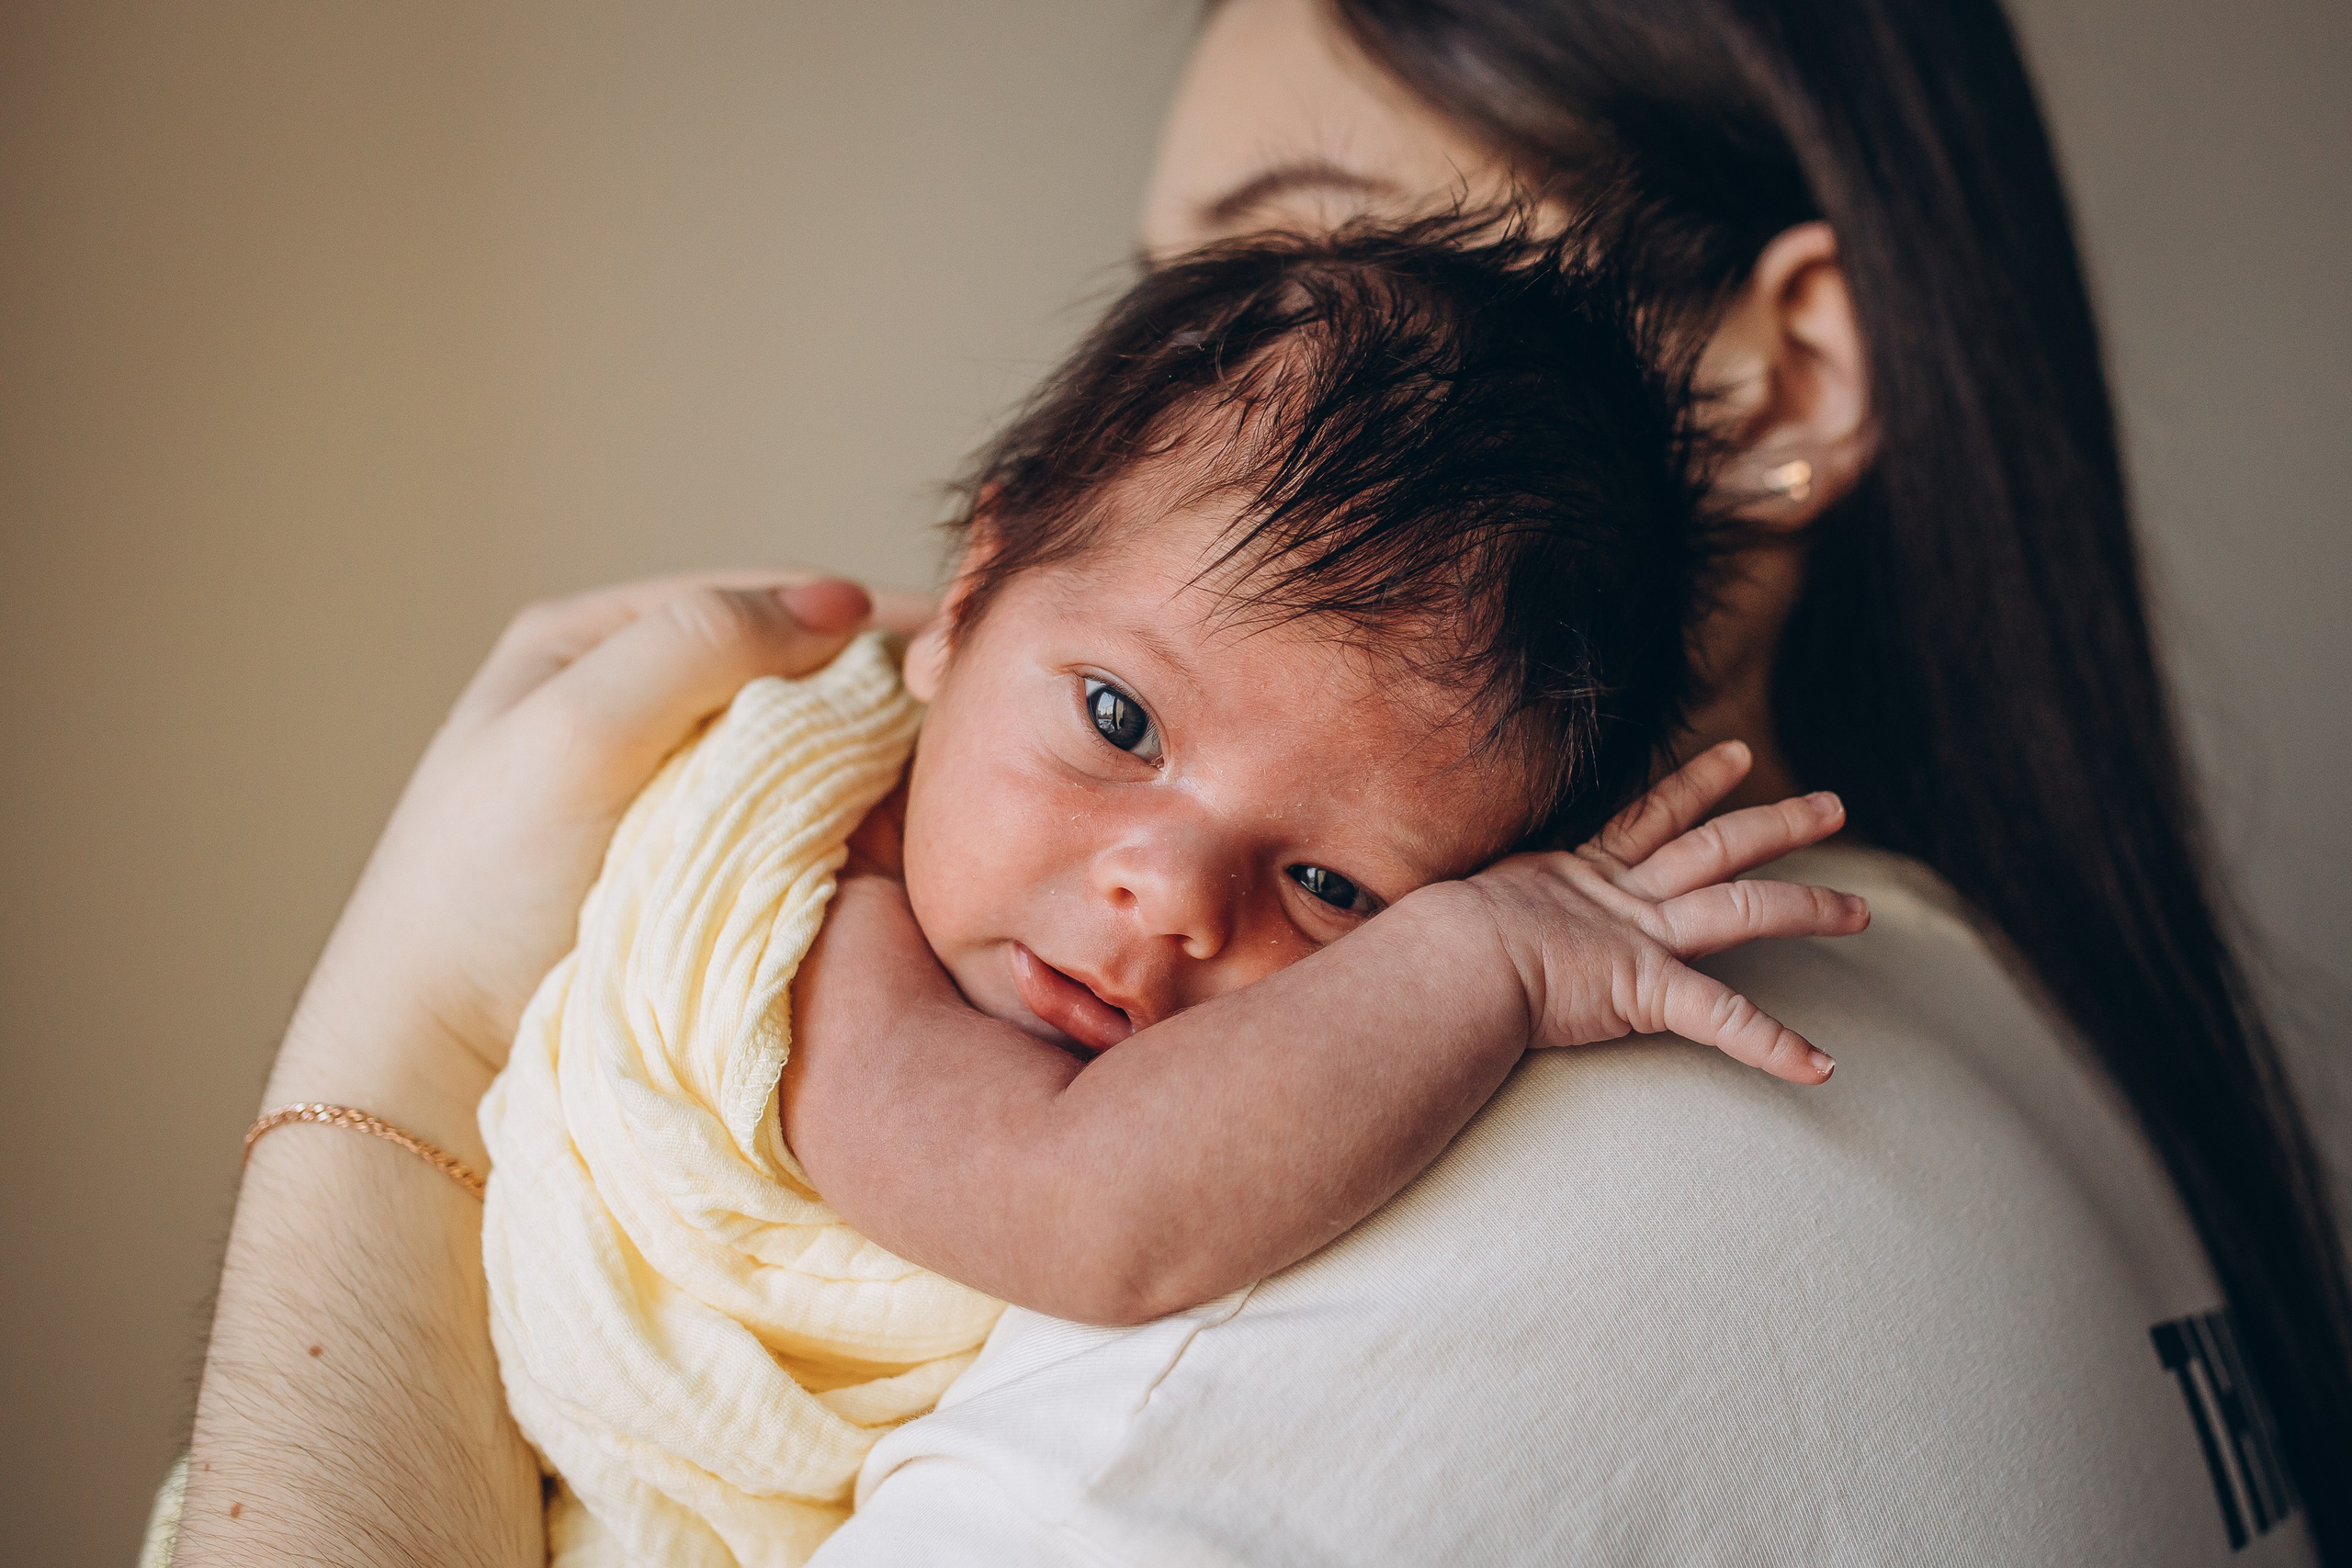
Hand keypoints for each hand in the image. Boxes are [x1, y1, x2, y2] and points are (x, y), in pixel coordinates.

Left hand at [274, 572, 914, 1118]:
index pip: (756, 599)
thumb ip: (696, 646)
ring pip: (798, 749)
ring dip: (871, 760)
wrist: (441, 1052)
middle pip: (787, 672)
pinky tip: (897, 838)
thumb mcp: (579, 732)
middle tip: (970, 718)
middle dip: (875, 688)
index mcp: (592, 645)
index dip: (859, 617)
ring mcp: (666, 792)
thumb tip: (838, 603)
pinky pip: (793, 822)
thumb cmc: (485, 886)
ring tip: (950, 776)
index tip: (956, 648)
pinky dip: (849, 822)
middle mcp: (633, 704)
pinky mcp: (691, 871)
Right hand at [1459, 741, 1867, 1082]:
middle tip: (1833, 806)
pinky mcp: (1645, 985)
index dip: (1696, 783)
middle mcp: (1620, 895)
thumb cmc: (1430, 949)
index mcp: (1579, 873)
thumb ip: (1449, 914)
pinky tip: (1821, 1068)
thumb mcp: (1446, 914)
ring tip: (1862, 911)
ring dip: (1807, 905)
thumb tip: (1379, 914)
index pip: (1651, 816)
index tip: (1736, 756)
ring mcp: (1638, 935)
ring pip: (1743, 906)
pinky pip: (1723, 1018)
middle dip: (1778, 823)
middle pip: (1718, 844)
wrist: (1439, 964)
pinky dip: (1772, 1046)